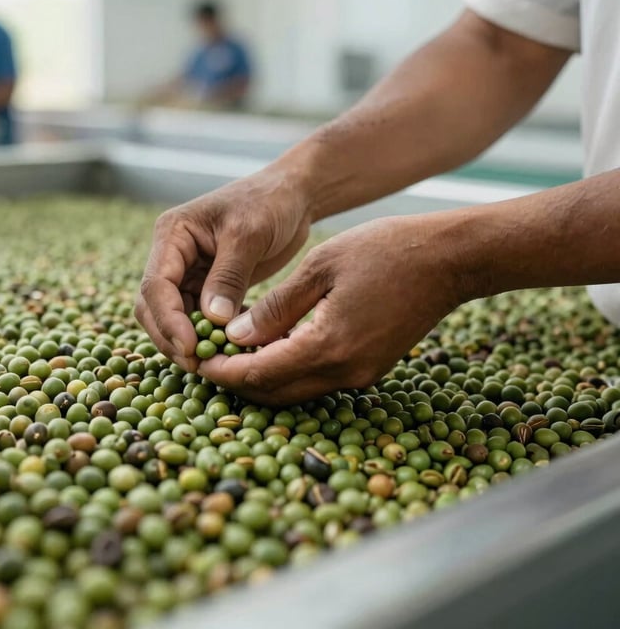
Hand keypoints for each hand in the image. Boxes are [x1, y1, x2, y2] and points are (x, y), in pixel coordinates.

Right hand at [135, 166, 312, 370]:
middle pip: (155, 307)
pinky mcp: (208, 287)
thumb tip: (212, 319)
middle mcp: (173, 256)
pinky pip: (199, 319)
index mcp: (173, 235)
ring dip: (189, 342)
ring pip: (174, 318)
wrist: (292, 196)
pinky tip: (230, 350)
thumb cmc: (269, 203)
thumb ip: (228, 276)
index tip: (190, 347)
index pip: (155, 285)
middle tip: (199, 365)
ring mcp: (188, 272)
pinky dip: (209, 336)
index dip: (168, 320)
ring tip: (215, 363)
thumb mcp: (248, 235)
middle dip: (172, 338)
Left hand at [199, 215, 467, 404]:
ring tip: (229, 355)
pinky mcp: (370, 367)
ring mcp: (361, 374)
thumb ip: (275, 307)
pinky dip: (287, 369)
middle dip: (236, 382)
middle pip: (275, 392)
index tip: (195, 361)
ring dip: (261, 378)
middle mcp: (345, 372)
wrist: (449, 259)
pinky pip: (317, 378)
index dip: (223, 372)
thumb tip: (235, 337)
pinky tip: (270, 347)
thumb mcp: (320, 267)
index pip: (259, 374)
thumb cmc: (385, 250)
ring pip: (296, 390)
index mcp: (328, 346)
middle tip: (205, 362)